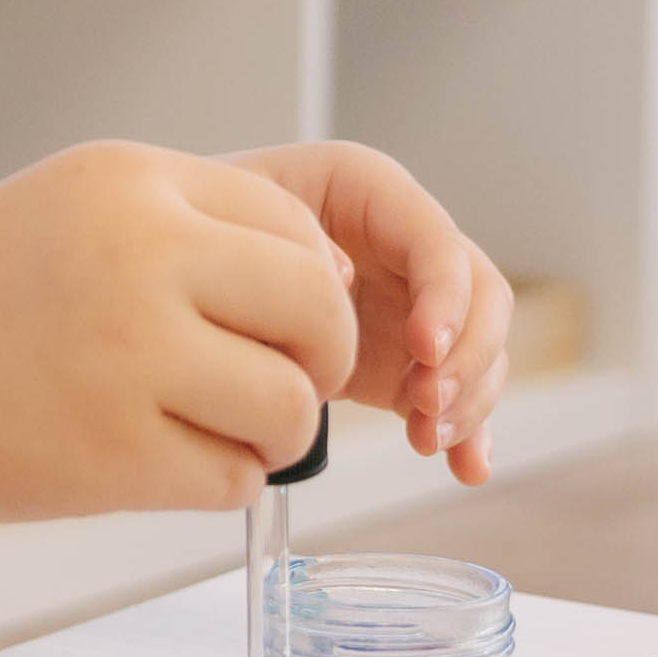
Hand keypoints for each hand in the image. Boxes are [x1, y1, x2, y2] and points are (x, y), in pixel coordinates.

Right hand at [0, 142, 355, 536]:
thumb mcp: (74, 205)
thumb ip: (188, 228)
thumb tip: (322, 281)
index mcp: (134, 184)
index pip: (298, 228)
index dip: (310, 286)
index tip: (277, 323)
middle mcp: (143, 256)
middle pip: (320, 313)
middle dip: (316, 361)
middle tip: (271, 385)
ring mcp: (129, 357)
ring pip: (292, 406)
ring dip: (272, 434)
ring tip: (213, 430)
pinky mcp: (113, 456)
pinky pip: (235, 480)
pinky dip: (218, 481)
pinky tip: (159, 462)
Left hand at [217, 140, 511, 484]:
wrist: (177, 273)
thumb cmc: (198, 227)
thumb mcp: (229, 214)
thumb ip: (287, 240)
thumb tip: (344, 281)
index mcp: (368, 191)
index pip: (436, 237)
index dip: (444, 293)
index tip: (422, 346)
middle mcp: (403, 244)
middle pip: (479, 292)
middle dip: (467, 352)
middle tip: (429, 403)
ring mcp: (411, 304)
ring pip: (480, 346)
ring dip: (470, 397)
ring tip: (427, 439)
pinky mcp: (406, 361)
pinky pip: (457, 392)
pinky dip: (469, 431)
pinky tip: (465, 465)